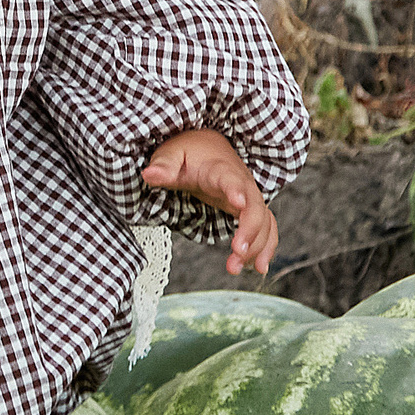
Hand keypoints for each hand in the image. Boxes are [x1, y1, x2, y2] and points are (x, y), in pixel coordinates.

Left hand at [142, 129, 276, 275]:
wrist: (208, 146)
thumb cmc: (189, 151)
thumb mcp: (171, 154)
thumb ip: (163, 166)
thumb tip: (149, 174)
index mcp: (220, 170)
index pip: (231, 179)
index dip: (236, 191)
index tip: (238, 204)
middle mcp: (241, 184)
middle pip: (255, 207)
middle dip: (250, 231)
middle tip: (237, 252)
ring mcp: (248, 198)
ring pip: (264, 222)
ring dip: (257, 247)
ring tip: (237, 268)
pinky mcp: (249, 210)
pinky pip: (266, 228)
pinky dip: (265, 248)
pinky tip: (257, 268)